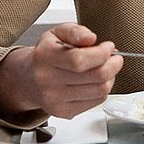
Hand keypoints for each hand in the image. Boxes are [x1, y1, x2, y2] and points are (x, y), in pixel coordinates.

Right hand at [0, 24, 121, 119]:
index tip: (108, 47)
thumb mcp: (57, 33)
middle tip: (115, 58)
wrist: (28, 79)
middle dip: (113, 65)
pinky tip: (96, 81)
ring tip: (105, 68)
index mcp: (44, 56)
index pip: (79, 59)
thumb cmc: (47, 54)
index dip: (101, 54)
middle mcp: (47, 80)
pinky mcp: (63, 112)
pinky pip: (96, 102)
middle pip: (95, 77)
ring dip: (110, 77)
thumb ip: (76, 31)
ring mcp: (54, 99)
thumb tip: (91, 38)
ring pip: (100, 90)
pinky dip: (102, 90)